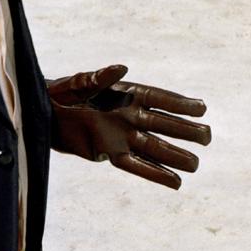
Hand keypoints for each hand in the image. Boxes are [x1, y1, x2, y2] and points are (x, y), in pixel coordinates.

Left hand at [48, 65, 211, 189]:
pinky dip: (155, 174)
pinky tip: (175, 182)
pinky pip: (136, 166)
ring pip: (155, 148)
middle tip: (208, 137)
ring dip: (175, 156)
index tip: (202, 108)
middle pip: (164, 124)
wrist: (42, 114)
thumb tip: (121, 68)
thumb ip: (98, 77)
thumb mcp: (77, 82)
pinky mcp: (110, 153)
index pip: (160, 98)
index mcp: (128, 94)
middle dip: (186, 131)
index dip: (180, 103)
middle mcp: (131, 115)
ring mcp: (123, 136)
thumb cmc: (61, 92)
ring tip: (196, 164)